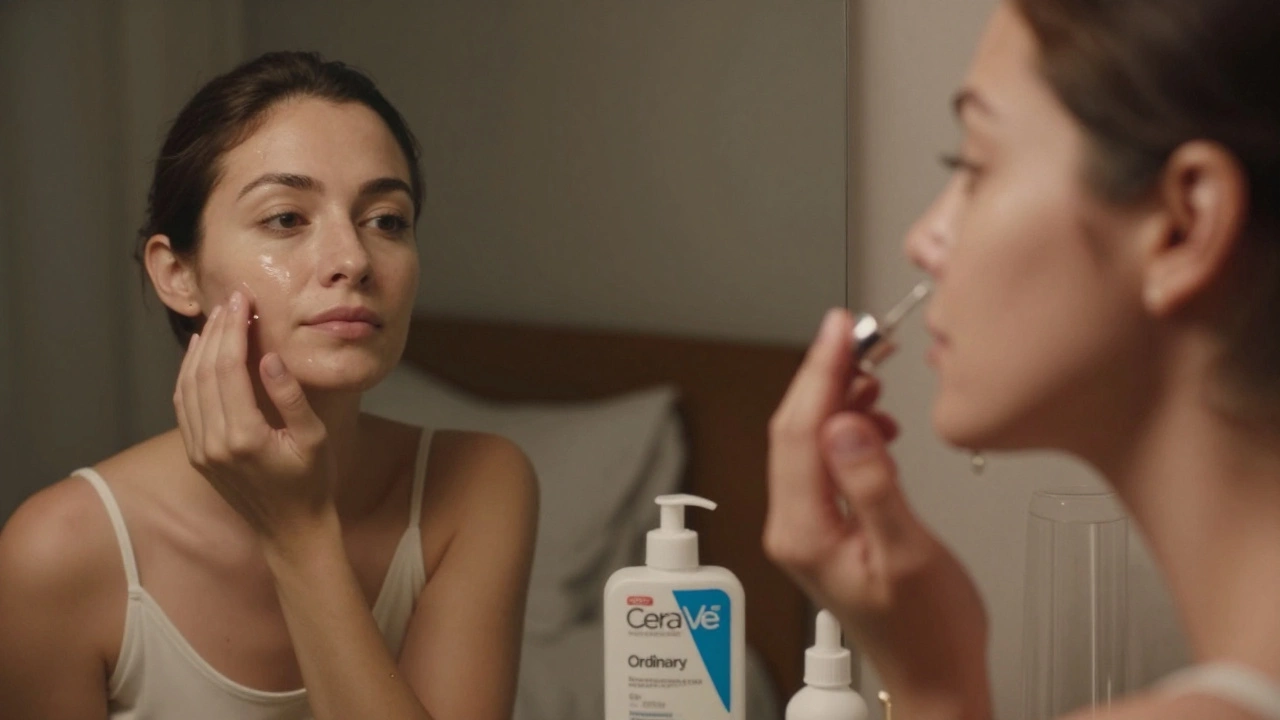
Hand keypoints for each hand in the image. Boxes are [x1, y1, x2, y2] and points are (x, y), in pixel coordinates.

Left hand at [174, 289, 336, 548]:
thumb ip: (289, 397)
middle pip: (204, 371)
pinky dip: (188, 374)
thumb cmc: (312, 484)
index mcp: (244, 436)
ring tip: (216, 319)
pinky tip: (200, 353)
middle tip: (231, 300)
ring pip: (188, 385)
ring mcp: (200, 450)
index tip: (242, 301)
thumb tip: (270, 357)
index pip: (228, 368)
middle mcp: (213, 443)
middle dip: (217, 331)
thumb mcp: (313, 438)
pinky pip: (184, 405)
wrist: (291, 530)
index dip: (233, 329)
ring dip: (200, 348)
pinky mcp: (197, 454)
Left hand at [764, 309, 990, 715]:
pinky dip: (848, 426)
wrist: (934, 675)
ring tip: (874, 368)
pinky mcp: (825, 522)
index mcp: (804, 532)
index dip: (820, 372)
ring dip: (838, 397)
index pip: (799, 431)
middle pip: (795, 428)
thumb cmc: (928, 633)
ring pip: (809, 438)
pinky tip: (875, 418)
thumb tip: (844, 424)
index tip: (841, 329)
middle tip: (860, 333)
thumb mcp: (909, 554)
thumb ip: (872, 485)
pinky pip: (824, 458)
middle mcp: (794, 526)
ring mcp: (806, 524)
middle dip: (826, 374)